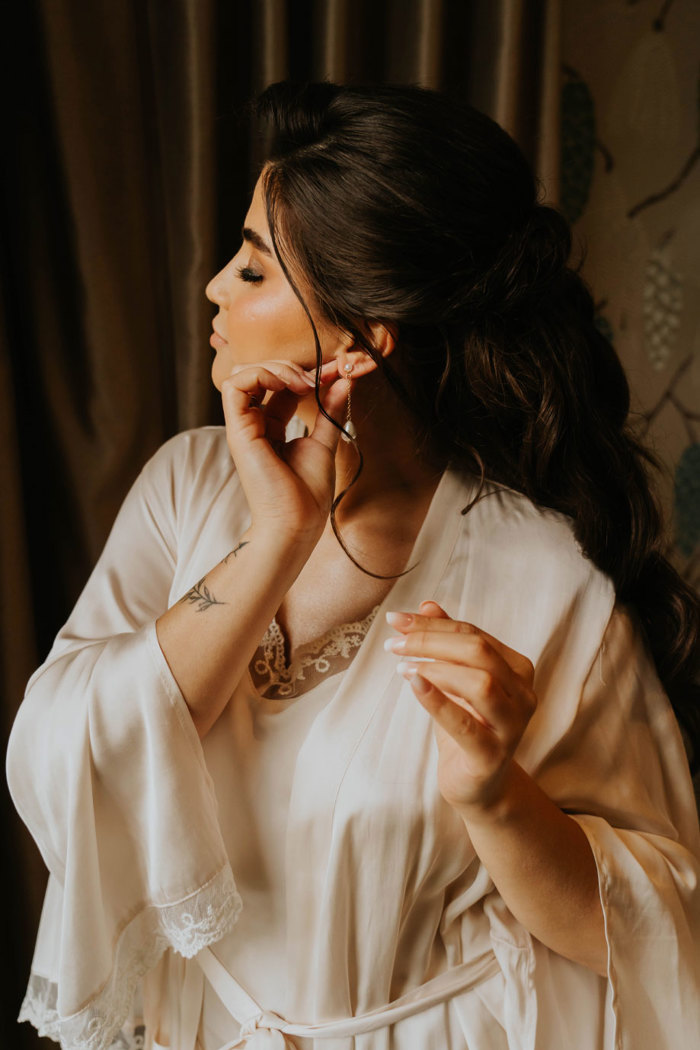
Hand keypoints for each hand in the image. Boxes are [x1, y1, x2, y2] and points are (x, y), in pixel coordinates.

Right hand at [221, 359, 348, 541]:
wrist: (296, 522)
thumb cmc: (308, 494)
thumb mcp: (325, 442)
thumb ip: (330, 410)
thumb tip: (342, 380)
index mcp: (272, 427)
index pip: (282, 384)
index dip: (308, 371)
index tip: (337, 371)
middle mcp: (255, 424)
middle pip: (261, 372)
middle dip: (292, 365)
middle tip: (321, 376)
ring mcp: (244, 426)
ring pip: (243, 372)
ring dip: (276, 367)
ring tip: (303, 382)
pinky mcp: (238, 430)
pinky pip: (235, 385)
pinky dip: (261, 374)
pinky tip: (289, 385)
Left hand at [385, 600, 536, 816]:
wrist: (476, 784)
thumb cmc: (466, 725)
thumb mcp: (454, 680)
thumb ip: (446, 643)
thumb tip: (426, 605)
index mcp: (517, 669)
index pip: (474, 634)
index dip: (433, 625)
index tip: (395, 619)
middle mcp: (524, 694)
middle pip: (478, 652)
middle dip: (431, 642)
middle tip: (393, 643)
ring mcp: (513, 726)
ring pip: (479, 682)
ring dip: (435, 668)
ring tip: (401, 667)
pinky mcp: (493, 755)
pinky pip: (465, 724)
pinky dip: (437, 700)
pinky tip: (413, 684)